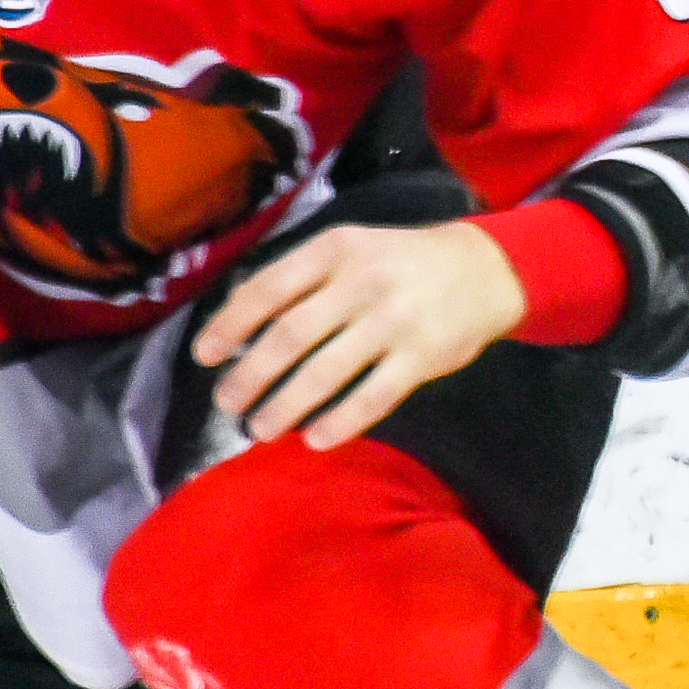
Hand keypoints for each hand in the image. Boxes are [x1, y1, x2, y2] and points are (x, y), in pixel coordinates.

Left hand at [191, 220, 527, 450]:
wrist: (485, 269)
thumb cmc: (400, 263)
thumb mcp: (350, 250)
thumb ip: (301, 279)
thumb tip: (236, 324)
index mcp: (334, 250)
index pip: (268, 289)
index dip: (230, 325)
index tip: (203, 356)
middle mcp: (361, 282)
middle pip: (289, 336)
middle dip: (249, 376)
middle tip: (228, 404)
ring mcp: (394, 321)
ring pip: (324, 372)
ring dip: (285, 406)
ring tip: (261, 428)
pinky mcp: (422, 356)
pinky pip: (372, 398)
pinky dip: (340, 422)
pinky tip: (316, 439)